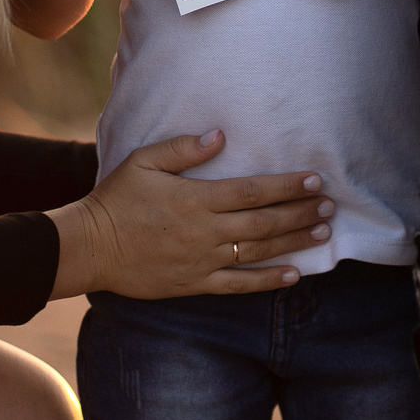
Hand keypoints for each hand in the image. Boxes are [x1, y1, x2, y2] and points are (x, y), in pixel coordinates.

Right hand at [47, 131, 332, 298]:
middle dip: (300, 213)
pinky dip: (267, 281)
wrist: (90, 247)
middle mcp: (204, 231)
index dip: (286, 186)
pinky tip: (293, 275)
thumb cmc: (116, 199)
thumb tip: (220, 135)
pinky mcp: (195, 283)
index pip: (252, 191)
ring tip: (322, 233)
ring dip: (293, 242)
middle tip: (329, 207)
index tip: (314, 181)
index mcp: (195, 199)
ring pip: (258, 251)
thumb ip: (182, 148)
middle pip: (263, 222)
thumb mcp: (143, 161)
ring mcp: (202, 260)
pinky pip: (238, 285)